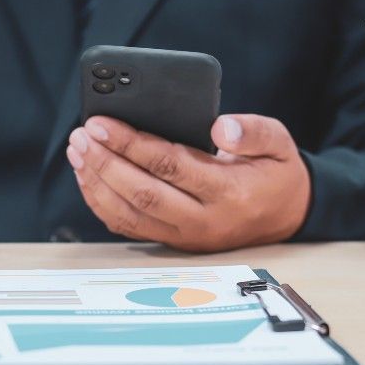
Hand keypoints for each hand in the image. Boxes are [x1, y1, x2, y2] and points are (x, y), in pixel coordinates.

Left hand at [67, 115, 310, 251]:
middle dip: (105, 162)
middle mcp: (203, 219)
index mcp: (228, 192)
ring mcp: (185, 236)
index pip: (170, 166)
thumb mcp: (279, 143)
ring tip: (77, 152)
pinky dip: (102, 202)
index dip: (131, 144)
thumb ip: (253, 131)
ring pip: (129, 214)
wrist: (286, 216)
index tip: (102, 123)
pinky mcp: (173, 241)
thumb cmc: (274, 173)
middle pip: (142, 192)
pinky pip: (128, 226)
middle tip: (81, 136)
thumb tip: (220, 126)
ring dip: (96, 183)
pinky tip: (88, 176)